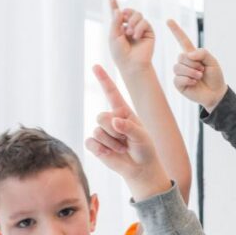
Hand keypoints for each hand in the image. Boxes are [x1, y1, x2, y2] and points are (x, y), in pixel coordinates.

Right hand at [84, 65, 168, 198]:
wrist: (140, 168)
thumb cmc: (144, 149)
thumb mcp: (142, 136)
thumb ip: (129, 127)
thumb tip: (114, 121)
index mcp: (123, 112)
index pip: (111, 93)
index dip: (103, 79)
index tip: (95, 66)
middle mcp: (110, 119)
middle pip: (101, 116)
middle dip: (114, 131)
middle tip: (126, 141)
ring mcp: (102, 132)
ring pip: (98, 131)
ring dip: (112, 143)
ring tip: (122, 148)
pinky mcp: (95, 145)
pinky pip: (91, 142)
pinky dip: (101, 150)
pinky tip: (111, 154)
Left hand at [108, 0, 155, 72]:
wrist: (132, 64)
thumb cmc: (120, 53)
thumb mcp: (113, 36)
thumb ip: (116, 22)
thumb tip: (119, 10)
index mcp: (120, 28)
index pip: (118, 15)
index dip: (114, 6)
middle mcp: (130, 27)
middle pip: (130, 12)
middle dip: (127, 13)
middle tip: (125, 21)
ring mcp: (140, 30)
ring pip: (138, 15)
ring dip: (133, 22)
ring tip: (130, 33)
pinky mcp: (149, 33)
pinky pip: (145, 22)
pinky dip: (139, 27)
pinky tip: (136, 36)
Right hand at [167, 20, 226, 111]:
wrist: (216, 93)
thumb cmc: (215, 77)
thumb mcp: (213, 61)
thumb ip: (202, 53)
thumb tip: (188, 54)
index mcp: (192, 55)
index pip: (182, 40)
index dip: (176, 31)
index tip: (169, 20)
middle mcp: (184, 63)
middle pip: (181, 56)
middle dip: (194, 64)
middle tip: (202, 71)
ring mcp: (180, 73)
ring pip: (178, 67)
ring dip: (192, 72)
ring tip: (199, 77)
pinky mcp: (178, 83)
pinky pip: (178, 78)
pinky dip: (188, 80)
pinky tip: (194, 83)